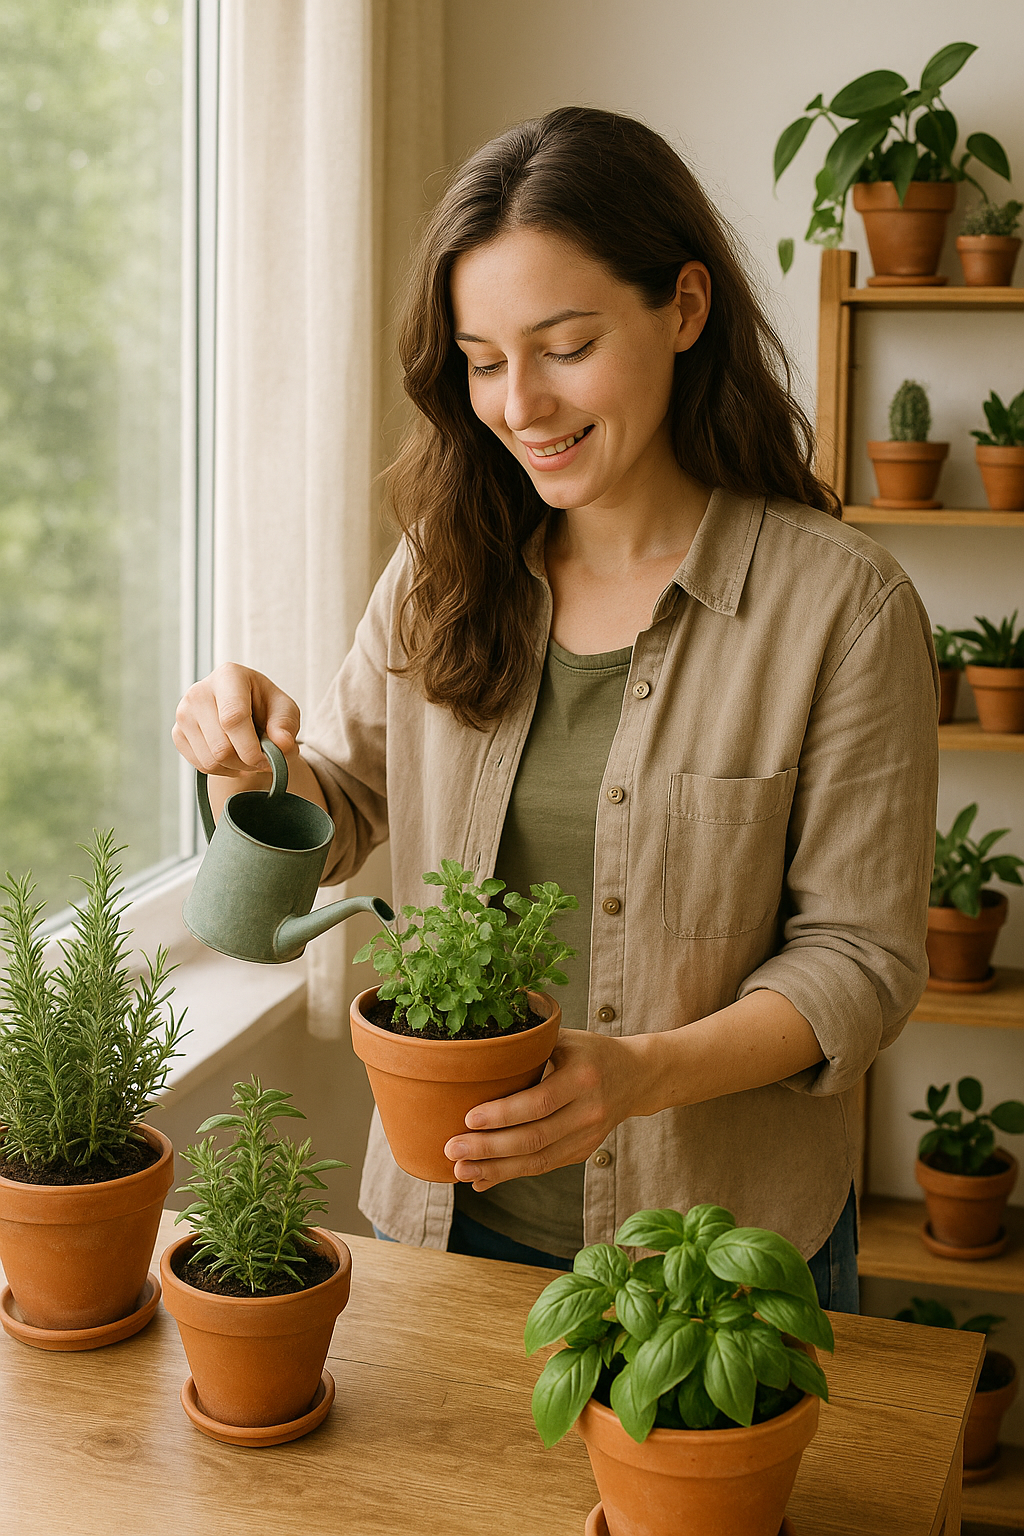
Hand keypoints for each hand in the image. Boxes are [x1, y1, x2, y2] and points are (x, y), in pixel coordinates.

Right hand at [172, 663, 300, 775]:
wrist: (244, 709)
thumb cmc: (265, 706)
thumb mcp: (284, 709)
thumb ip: (285, 725)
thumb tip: (283, 745)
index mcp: (228, 676)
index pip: (233, 718)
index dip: (252, 748)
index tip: (268, 760)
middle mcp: (199, 692)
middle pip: (221, 747)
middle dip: (247, 763)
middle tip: (263, 760)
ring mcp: (184, 713)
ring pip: (210, 761)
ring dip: (236, 768)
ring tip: (249, 757)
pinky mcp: (178, 732)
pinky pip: (200, 765)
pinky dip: (222, 770)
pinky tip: (233, 758)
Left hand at [443, 1029, 659, 1190]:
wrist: (635, 1077)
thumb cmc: (588, 1051)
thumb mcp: (564, 1038)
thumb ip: (527, 1046)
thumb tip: (473, 1050)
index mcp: (583, 1077)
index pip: (540, 1101)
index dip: (503, 1114)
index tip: (468, 1118)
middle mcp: (589, 1111)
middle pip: (535, 1137)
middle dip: (489, 1148)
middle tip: (451, 1149)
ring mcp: (588, 1137)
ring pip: (538, 1161)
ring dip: (496, 1169)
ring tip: (460, 1171)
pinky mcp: (582, 1152)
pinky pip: (543, 1167)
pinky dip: (510, 1175)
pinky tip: (482, 1179)